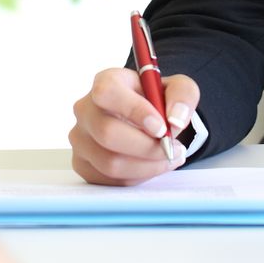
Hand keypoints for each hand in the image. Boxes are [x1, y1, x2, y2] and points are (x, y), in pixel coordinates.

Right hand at [69, 67, 200, 185]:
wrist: (146, 120)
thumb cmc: (156, 101)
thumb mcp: (178, 88)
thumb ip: (182, 95)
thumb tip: (175, 119)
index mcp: (105, 82)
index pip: (108, 93)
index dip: (134, 111)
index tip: (161, 128)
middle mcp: (85, 109)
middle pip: (107, 133)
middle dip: (146, 147)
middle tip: (171, 149)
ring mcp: (80, 138)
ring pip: (110, 162)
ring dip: (146, 166)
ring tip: (168, 158)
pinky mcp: (82, 164)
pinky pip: (110, 180)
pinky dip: (137, 177)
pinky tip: (150, 165)